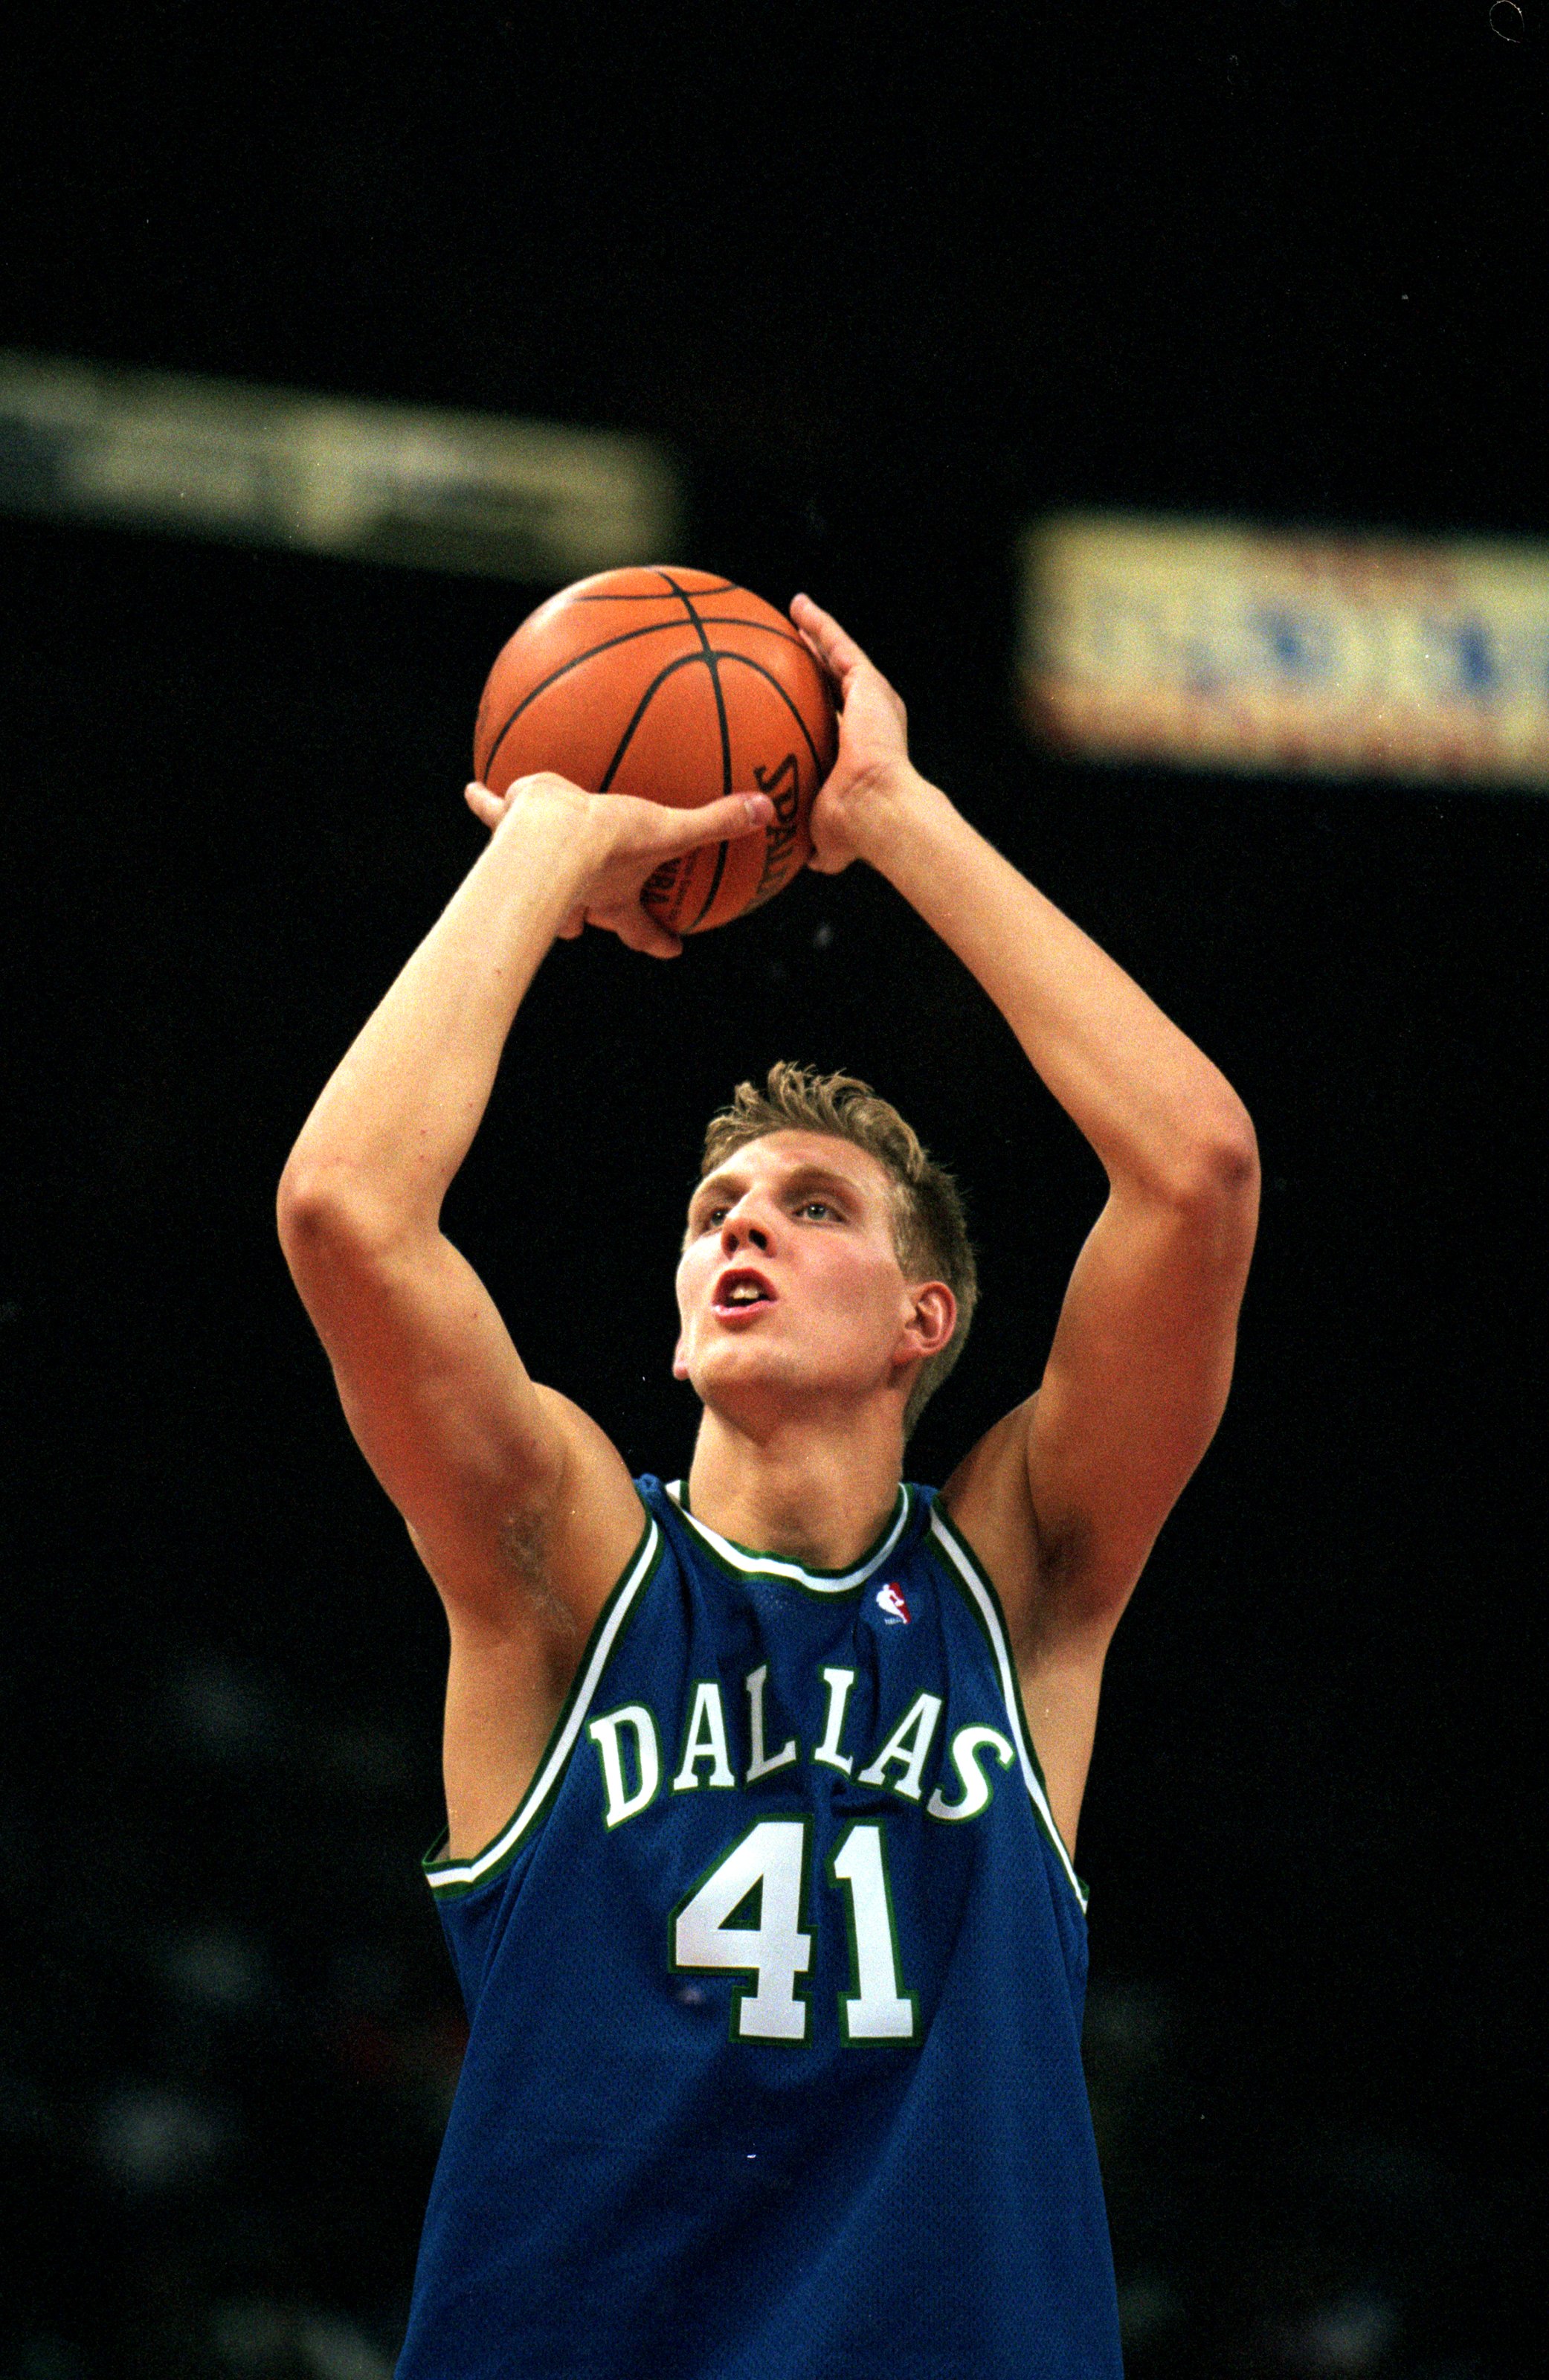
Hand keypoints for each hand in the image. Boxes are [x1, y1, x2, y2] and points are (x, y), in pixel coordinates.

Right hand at [464, 773, 773, 956]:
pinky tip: (474, 788)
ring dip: (531, 870)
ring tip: (520, 856)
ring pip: (535, 875)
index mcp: (614, 896)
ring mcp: (539, 865)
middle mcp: (577, 888)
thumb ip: (718, 821)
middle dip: (585, 919)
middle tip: (585, 924)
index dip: (657, 940)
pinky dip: (488, 801)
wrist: (552, 830)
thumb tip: (767, 811)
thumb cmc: (612, 840)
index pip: (641, 929)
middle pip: (585, 914)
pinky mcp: (511, 828)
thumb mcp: (671, 828)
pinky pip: (498, 812)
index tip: (672, 950)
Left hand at [790, 594, 913, 873]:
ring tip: (794, 612)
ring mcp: (871, 699)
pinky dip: (819, 625)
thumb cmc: (854, 831)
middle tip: (789, 644)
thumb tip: (800, 864)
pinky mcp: (870, 685)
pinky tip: (798, 607)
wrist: (878, 812)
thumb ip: (816, 845)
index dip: (811, 703)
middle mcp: (868, 718)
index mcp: (857, 749)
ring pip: (838, 655)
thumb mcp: (824, 838)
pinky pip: (839, 645)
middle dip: (814, 660)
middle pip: (835, 680)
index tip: (788, 693)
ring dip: (816, 633)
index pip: (830, 717)